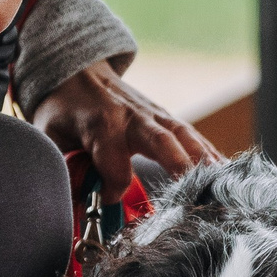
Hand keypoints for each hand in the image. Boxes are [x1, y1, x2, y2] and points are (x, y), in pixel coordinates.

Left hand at [28, 59, 222, 192]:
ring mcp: (155, 114)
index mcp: (101, 124)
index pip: (115, 167)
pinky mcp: (166, 117)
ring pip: (185, 139)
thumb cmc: (63, 110)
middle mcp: (133, 117)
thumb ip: (63, 170)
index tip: (104, 201)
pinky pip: (193, 137)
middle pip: (163, 143)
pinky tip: (226, 175)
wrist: (77, 71)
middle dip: (181, 170)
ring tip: (224, 191)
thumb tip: (77, 205)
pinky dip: (210, 155)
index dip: (112, 191)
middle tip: (197, 199)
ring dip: (206, 165)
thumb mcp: (49, 137)